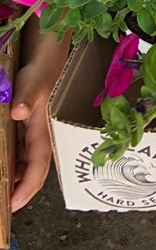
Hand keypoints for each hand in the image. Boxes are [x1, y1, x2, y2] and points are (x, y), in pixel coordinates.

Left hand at [10, 25, 69, 211]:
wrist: (48, 51)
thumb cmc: (43, 66)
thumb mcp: (32, 80)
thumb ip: (25, 95)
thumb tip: (18, 112)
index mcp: (41, 130)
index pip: (37, 167)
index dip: (26, 188)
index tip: (12, 206)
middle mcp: (38, 135)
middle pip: (31, 172)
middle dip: (20, 192)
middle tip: (3, 207)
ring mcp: (31, 132)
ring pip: (24, 164)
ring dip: (15, 179)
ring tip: (3, 191)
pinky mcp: (24, 126)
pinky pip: (18, 152)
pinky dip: (11, 164)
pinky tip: (3, 166)